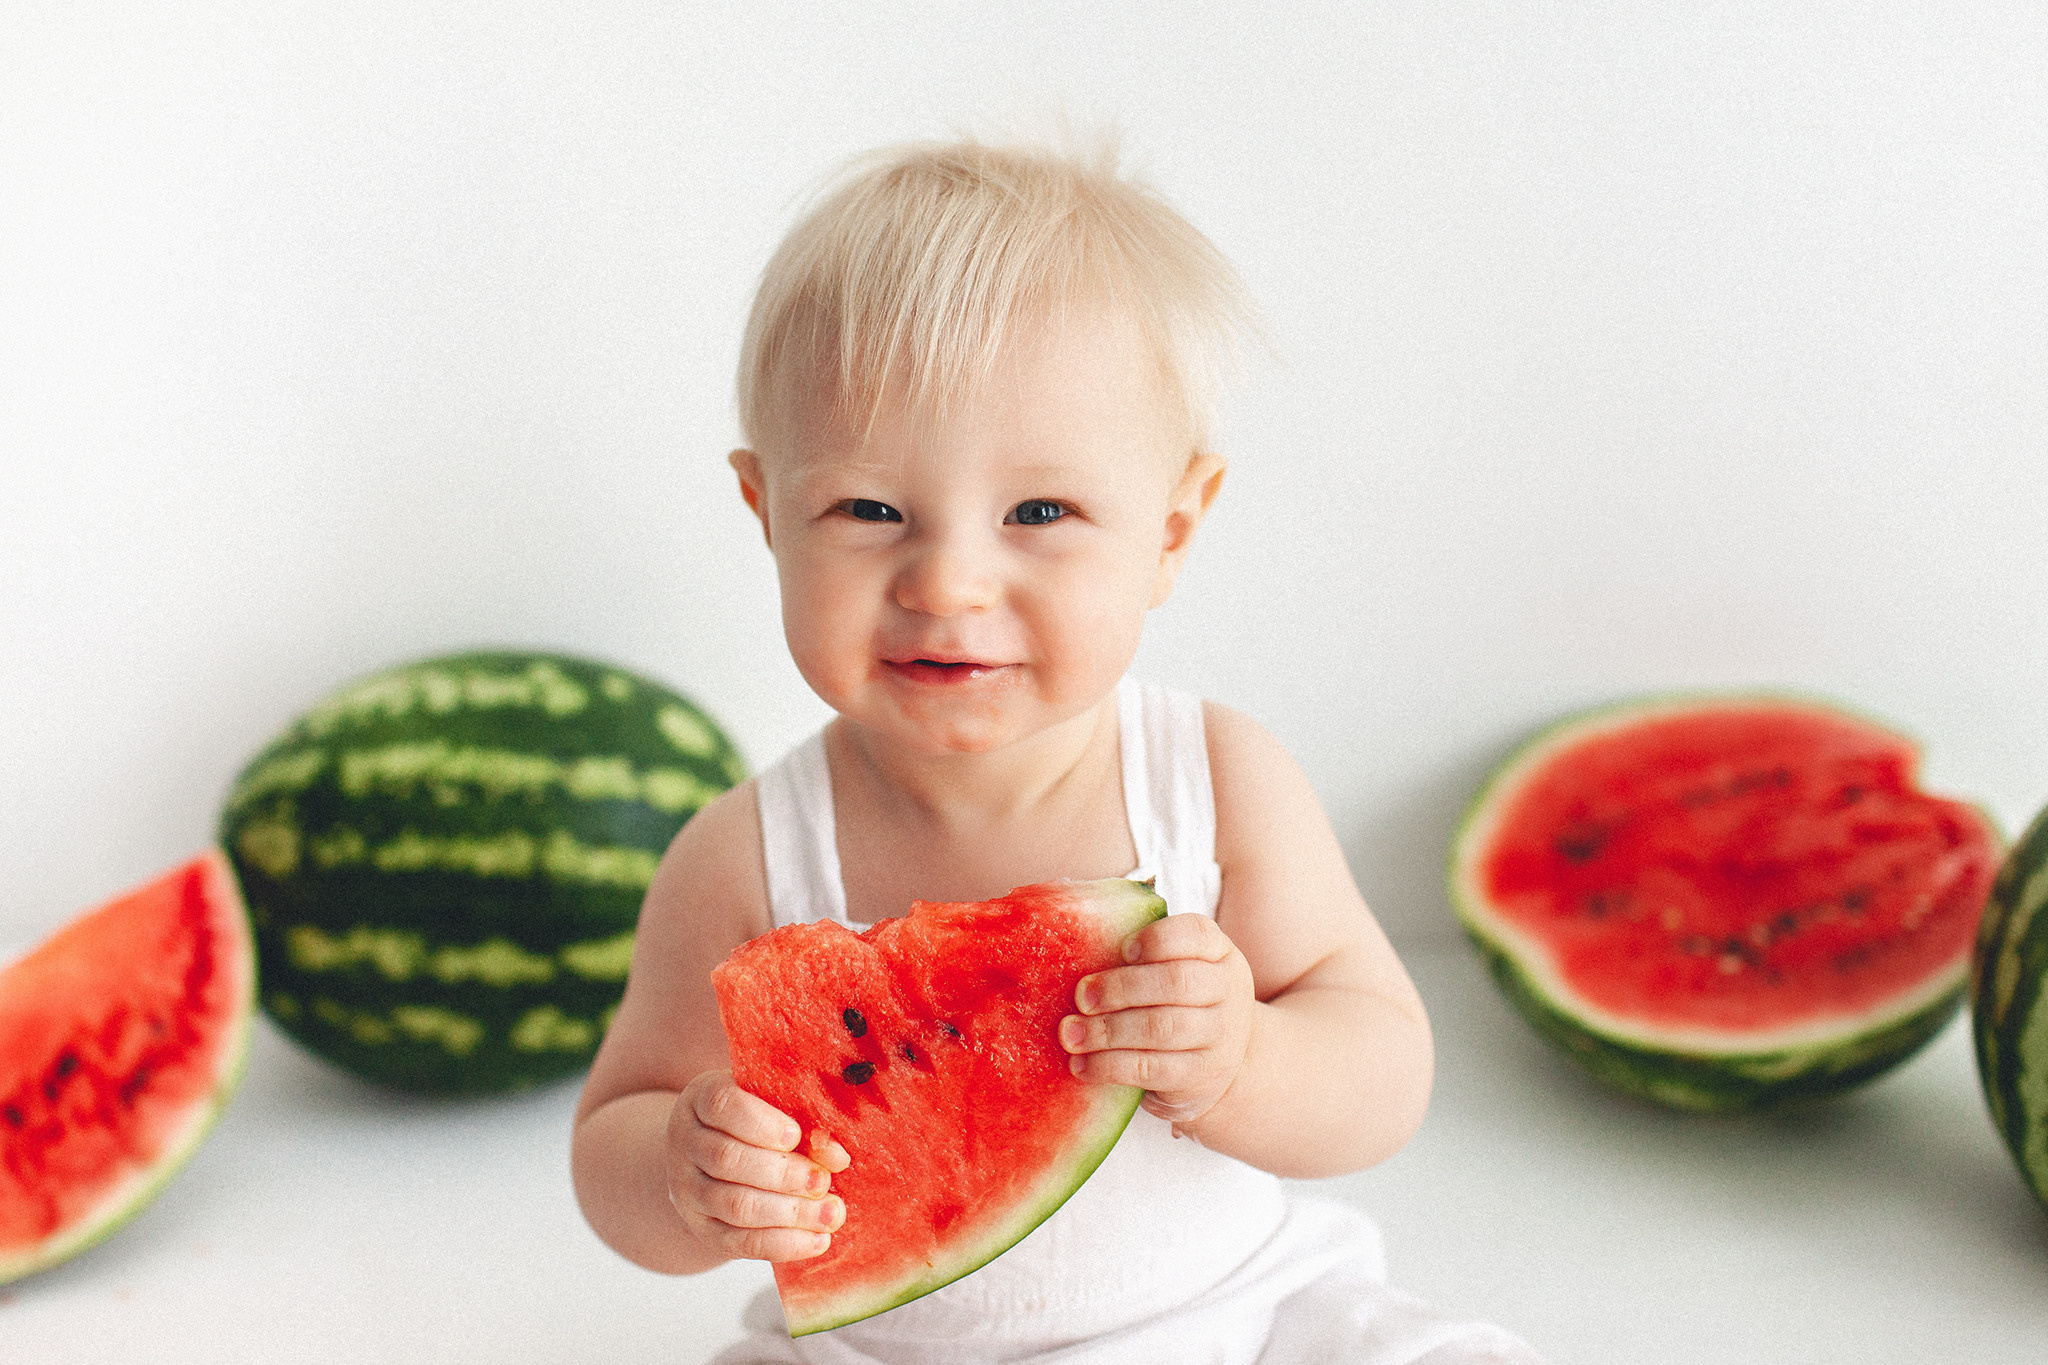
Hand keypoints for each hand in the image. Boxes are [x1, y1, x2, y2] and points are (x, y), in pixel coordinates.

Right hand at [665, 1070, 850, 1261]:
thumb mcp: (775, 1105)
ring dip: (789, 1213)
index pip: (722, 1104)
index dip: (761, 1122)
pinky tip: (817, 1241)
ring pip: (734, 1205)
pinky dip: (782, 1244)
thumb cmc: (758, 1119)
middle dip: (783, 1174)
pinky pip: (739, 1243)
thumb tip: (836, 1155)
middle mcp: (686, 1142)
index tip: (795, 1135)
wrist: (715, 1157)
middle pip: (728, 1160)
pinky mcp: (702, 1228)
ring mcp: (688, 1189)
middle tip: (823, 1181)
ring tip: (830, 1214)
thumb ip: (805, 1120)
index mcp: (701, 1098)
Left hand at [1058, 914, 1254, 1129]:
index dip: (1156, 939)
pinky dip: (1110, 1066)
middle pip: (1176, 982)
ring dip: (1108, 1031)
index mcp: (1219, 953)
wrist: (1217, 1065)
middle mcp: (1227, 991)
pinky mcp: (1201, 1076)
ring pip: (1162, 1028)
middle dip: (1121, 988)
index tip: (1121, 950)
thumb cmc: (1179, 1004)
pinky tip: (1082, 1065)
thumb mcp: (1175, 971)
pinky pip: (1151, 1069)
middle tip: (1082, 997)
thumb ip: (1141, 958)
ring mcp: (1220, 1036)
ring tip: (1071, 1034)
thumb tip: (1075, 948)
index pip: (1195, 934)